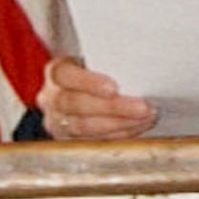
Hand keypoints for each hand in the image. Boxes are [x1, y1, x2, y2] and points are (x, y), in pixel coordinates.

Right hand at [37, 55, 157, 140]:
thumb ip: (110, 59)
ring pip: (84, 127)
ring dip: (120, 124)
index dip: (88, 83)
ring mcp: (57, 122)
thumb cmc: (95, 69)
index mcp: (56, 72)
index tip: (114, 88)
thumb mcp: (96, 57)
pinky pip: (94, 140)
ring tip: (146, 117)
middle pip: (76, 104)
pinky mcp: (69, 139)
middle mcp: (51, 98)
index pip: (65, 75)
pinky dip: (120, 134)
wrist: (82, 89)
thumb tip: (141, 62)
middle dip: (113, 108)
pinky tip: (138, 126)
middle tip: (143, 107)